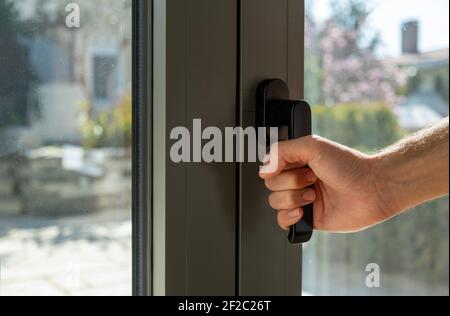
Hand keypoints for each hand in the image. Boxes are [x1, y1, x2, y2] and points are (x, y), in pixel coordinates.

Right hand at [259, 136, 393, 232]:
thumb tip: (264, 168)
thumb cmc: (349, 166)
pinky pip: (283, 222)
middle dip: (291, 182)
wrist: (372, 190)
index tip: (294, 166)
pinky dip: (288, 218)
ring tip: (314, 195)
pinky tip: (303, 211)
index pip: (270, 167)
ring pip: (275, 203)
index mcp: (298, 162)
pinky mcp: (308, 219)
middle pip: (271, 186)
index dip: (277, 168)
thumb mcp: (313, 146)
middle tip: (312, 178)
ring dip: (293, 198)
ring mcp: (302, 200)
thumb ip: (283, 150)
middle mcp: (298, 181)